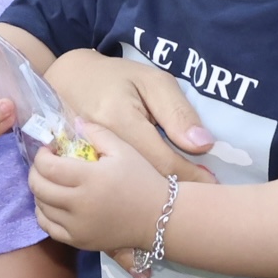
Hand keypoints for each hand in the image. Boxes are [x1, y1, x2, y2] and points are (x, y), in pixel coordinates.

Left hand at [29, 119, 169, 253]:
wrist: (159, 216)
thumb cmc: (143, 179)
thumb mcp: (125, 150)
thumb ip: (98, 133)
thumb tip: (75, 123)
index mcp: (90, 178)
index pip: (48, 167)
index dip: (41, 156)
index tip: (49, 149)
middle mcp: (78, 204)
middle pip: (39, 187)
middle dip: (35, 172)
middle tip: (45, 164)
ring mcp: (76, 225)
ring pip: (41, 207)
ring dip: (40, 192)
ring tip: (51, 182)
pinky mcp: (78, 240)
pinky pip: (49, 227)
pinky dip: (45, 213)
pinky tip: (54, 204)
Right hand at [46, 50, 219, 181]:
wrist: (67, 79)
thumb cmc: (116, 78)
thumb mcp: (152, 82)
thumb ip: (177, 112)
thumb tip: (203, 145)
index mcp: (119, 120)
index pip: (162, 160)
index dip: (189, 175)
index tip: (211, 184)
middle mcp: (96, 145)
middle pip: (143, 180)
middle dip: (172, 190)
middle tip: (198, 197)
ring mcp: (79, 162)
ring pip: (124, 188)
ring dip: (152, 195)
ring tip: (176, 199)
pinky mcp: (73, 171)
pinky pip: (107, 187)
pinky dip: (129, 191)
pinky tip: (145, 193)